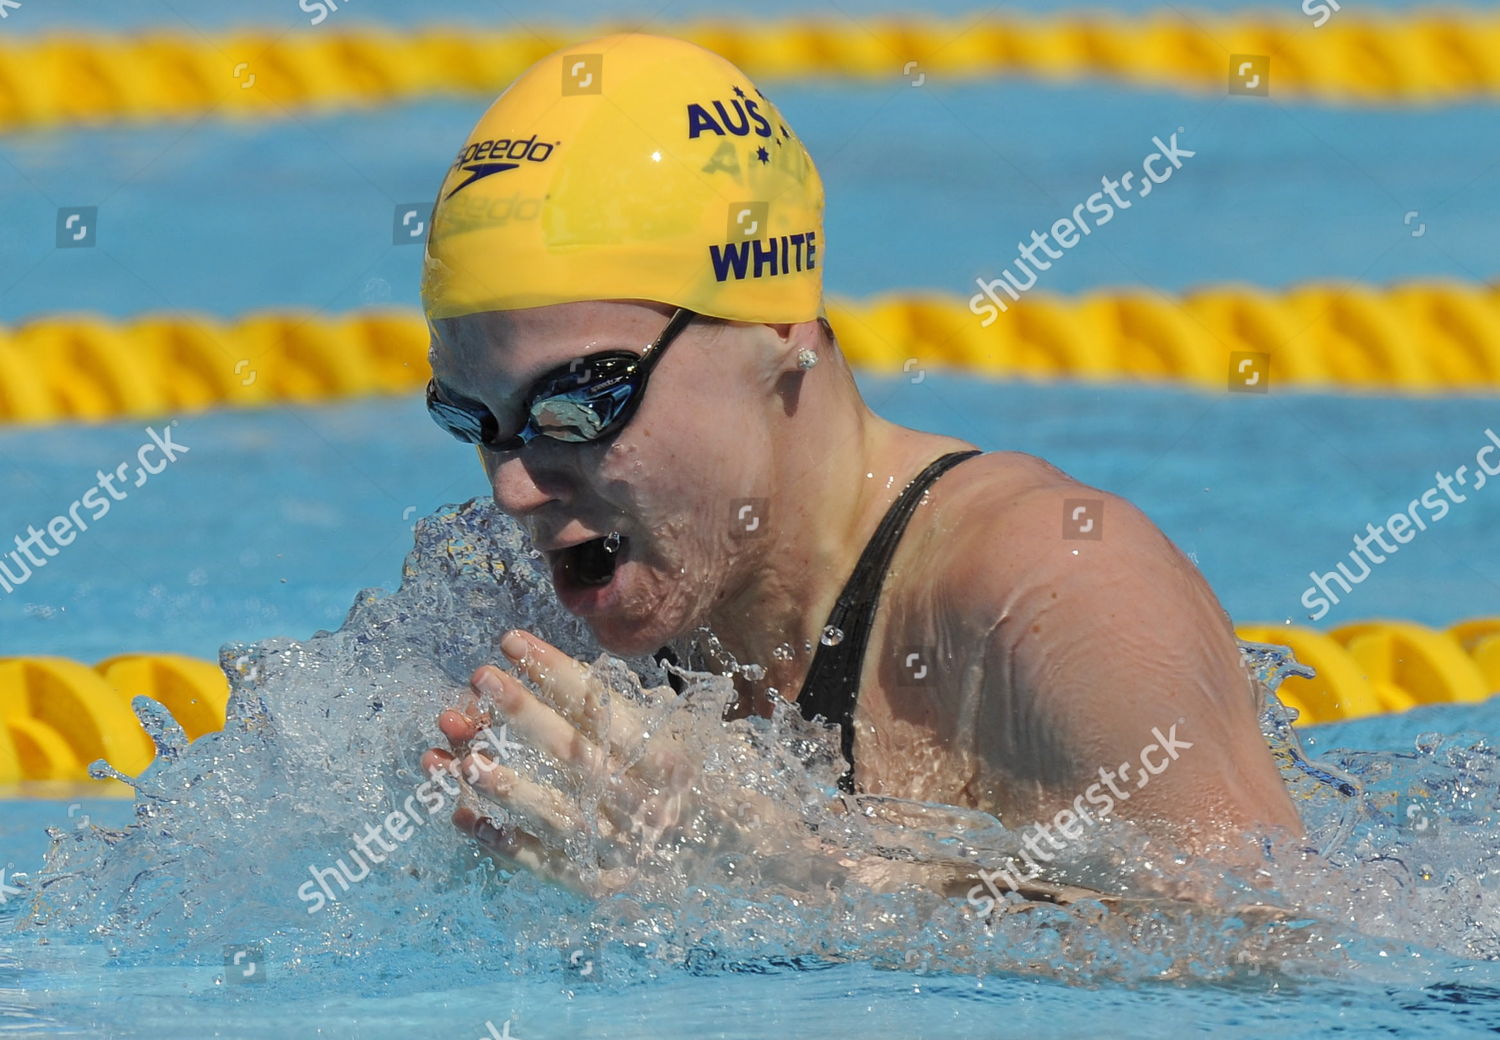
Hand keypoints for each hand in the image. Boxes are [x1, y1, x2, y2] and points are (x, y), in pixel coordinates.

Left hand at [421, 629, 796, 896]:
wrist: (751, 856)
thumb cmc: (717, 778)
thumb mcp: (691, 735)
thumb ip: (636, 712)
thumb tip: (565, 678)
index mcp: (666, 757)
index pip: (601, 706)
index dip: (553, 671)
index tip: (510, 640)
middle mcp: (643, 801)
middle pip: (572, 751)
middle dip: (520, 713)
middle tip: (476, 677)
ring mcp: (620, 846)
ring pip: (550, 809)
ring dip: (497, 779)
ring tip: (447, 751)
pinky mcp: (599, 880)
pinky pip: (542, 861)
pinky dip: (498, 840)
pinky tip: (456, 813)